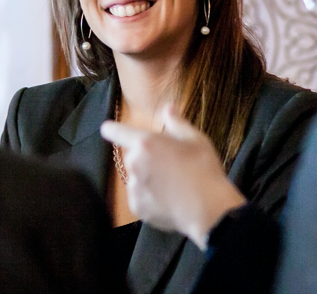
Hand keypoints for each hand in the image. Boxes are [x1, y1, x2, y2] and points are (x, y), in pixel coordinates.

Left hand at [100, 105, 246, 249]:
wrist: (207, 208)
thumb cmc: (203, 168)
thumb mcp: (195, 139)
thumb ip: (176, 122)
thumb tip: (168, 108)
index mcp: (145, 142)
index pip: (115, 131)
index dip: (112, 129)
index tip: (109, 129)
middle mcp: (133, 163)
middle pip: (132, 155)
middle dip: (144, 156)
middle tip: (168, 162)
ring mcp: (133, 187)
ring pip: (135, 176)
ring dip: (146, 176)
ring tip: (171, 183)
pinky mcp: (137, 207)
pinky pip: (139, 195)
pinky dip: (149, 195)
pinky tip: (168, 197)